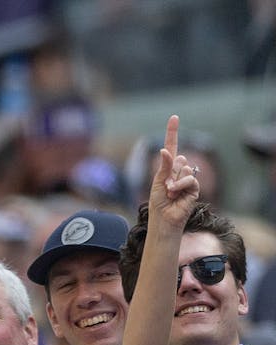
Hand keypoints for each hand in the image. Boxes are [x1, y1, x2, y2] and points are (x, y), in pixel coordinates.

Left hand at [148, 115, 200, 229]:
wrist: (164, 219)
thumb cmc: (158, 202)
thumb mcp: (158, 182)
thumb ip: (165, 166)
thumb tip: (166, 150)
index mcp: (168, 168)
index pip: (172, 146)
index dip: (172, 132)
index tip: (174, 117)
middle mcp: (179, 171)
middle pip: (178, 158)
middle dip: (169, 172)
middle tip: (165, 187)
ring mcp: (187, 178)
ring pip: (184, 169)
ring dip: (174, 182)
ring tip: (170, 193)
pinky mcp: (194, 188)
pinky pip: (190, 178)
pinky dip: (181, 185)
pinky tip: (176, 194)